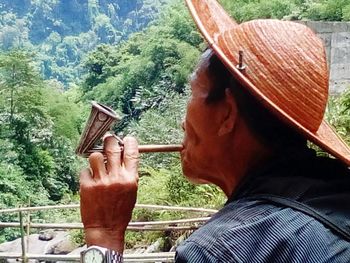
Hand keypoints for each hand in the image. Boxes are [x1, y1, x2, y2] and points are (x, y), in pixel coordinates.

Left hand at [79, 136, 138, 252]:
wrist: (106, 229)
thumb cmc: (120, 212)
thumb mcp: (132, 192)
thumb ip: (128, 174)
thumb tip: (124, 156)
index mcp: (130, 179)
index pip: (131, 153)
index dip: (129, 142)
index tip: (127, 138)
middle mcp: (116, 178)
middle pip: (112, 148)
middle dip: (110, 141)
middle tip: (108, 139)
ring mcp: (101, 181)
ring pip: (95, 156)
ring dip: (96, 158)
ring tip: (97, 164)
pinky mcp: (87, 186)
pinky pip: (84, 170)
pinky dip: (86, 173)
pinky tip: (90, 180)